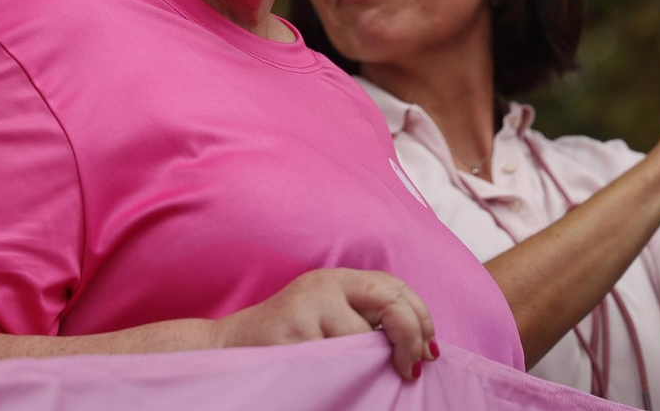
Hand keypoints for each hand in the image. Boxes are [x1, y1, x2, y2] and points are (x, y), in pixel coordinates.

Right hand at [210, 268, 437, 381]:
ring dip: (369, 365)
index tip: (428, 351)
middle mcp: (326, 285)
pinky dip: (344, 376)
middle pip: (390, 302)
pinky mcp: (295, 332)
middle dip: (410, 337)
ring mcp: (309, 306)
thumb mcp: (329, 317)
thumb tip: (424, 348)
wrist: (231, 347)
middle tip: (411, 369)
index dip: (421, 318)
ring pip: (363, 339)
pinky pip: (336, 360)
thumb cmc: (289, 340)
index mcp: (339, 279)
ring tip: (360, 378)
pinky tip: (334, 380)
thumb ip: (366, 320)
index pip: (396, 288)